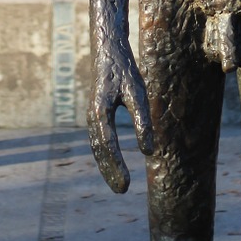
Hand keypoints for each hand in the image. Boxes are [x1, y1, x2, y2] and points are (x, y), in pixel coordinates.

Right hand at [87, 45, 152, 193]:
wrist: (108, 48)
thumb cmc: (125, 69)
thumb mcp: (137, 92)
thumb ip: (142, 122)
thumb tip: (148, 152)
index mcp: (100, 111)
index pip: (107, 145)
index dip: (117, 166)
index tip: (126, 185)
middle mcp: (92, 116)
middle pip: (99, 151)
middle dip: (110, 172)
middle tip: (122, 191)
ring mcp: (92, 115)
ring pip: (97, 147)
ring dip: (107, 166)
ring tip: (119, 184)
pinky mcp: (96, 113)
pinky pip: (98, 140)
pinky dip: (105, 155)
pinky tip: (114, 164)